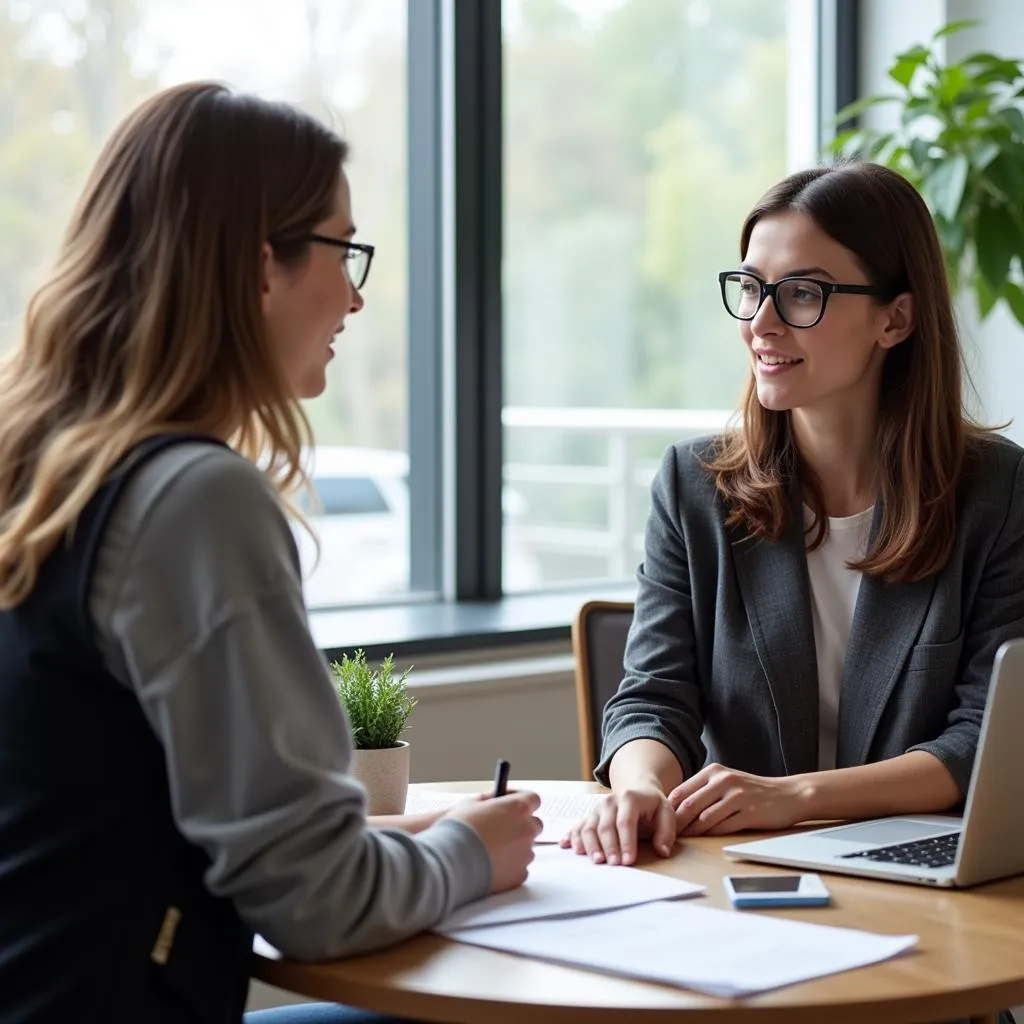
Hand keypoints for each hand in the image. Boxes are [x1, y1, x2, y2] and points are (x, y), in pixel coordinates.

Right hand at [443, 791, 541, 893]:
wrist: (449, 863)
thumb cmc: (457, 831)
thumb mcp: (470, 804)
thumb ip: (490, 802)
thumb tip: (494, 802)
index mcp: (516, 808)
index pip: (533, 799)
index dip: (522, 801)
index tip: (512, 803)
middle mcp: (526, 829)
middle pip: (533, 824)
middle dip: (521, 825)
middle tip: (502, 828)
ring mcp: (525, 853)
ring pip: (527, 847)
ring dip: (515, 846)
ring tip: (491, 850)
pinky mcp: (519, 874)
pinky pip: (520, 867)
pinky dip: (510, 865)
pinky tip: (491, 864)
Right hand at [559, 786, 676, 864]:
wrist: (637, 792)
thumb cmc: (652, 807)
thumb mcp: (666, 813)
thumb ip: (666, 832)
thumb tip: (663, 851)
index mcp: (629, 798)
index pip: (625, 822)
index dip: (626, 842)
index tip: (629, 861)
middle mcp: (609, 802)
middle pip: (605, 826)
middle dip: (609, 847)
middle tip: (613, 865)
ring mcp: (596, 809)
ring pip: (588, 827)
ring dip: (590, 845)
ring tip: (596, 861)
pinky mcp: (588, 817)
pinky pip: (577, 827)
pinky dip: (571, 837)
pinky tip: (566, 846)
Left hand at [670, 764, 803, 835]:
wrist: (789, 794)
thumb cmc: (752, 790)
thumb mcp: (726, 781)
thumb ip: (703, 789)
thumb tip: (674, 805)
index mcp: (714, 771)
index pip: (682, 790)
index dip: (668, 808)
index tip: (660, 821)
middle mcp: (724, 780)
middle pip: (690, 804)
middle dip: (675, 822)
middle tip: (665, 835)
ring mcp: (738, 796)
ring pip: (705, 818)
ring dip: (691, 831)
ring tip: (681, 840)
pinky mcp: (749, 812)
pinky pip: (723, 827)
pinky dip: (710, 835)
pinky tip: (704, 839)